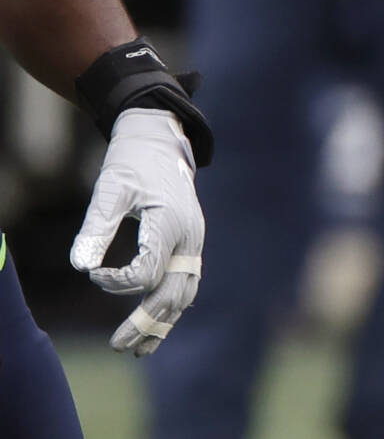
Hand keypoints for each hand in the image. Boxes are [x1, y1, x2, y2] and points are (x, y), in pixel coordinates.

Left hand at [69, 110, 204, 355]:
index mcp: (171, 223)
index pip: (148, 273)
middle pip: (173, 292)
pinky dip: (171, 307)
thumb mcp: (109, 189)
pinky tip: (155, 325)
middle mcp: (190, 237)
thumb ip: (96, 227)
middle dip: (146, 322)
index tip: (93, 275)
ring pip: (185, 292)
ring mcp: (194, 242)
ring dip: (162, 322)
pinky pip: (186, 283)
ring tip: (139, 349)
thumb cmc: (132, 163)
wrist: (161, 142)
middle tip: (117, 347)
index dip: (117, 284)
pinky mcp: (190, 245)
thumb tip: (81, 267)